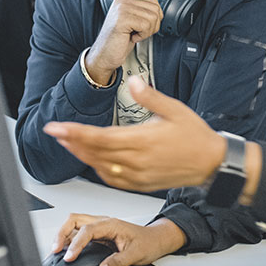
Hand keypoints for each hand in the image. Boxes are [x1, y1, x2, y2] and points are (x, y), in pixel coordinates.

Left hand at [43, 76, 225, 191]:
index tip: (57, 127)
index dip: (75, 132)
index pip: (99, 137)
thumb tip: (134, 81)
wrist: (211, 163)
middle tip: (54, 132)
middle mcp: (137, 161)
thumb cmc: (195, 136)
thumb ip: (150, 96)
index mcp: (142, 140)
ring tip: (68, 143)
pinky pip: (112, 179)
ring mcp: (138, 175)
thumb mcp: (175, 109)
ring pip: (100, 166)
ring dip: (82, 155)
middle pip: (94, 152)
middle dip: (71, 141)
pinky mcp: (141, 184)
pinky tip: (91, 160)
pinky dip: (98, 168)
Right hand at [52, 214, 186, 265]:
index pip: (87, 230)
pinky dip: (69, 238)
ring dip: (63, 234)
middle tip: (55, 250)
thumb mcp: (136, 254)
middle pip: (74, 220)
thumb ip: (118, 262)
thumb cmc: (148, 242)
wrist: (155, 239)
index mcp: (111, 224)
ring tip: (57, 250)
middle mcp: (103, 222)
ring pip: (74, 223)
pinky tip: (67, 248)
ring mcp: (100, 226)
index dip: (75, 244)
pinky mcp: (98, 233)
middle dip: (61, 233)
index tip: (69, 257)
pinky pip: (79, 231)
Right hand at [86, 0, 162, 84]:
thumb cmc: (119, 41)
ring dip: (147, 31)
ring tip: (134, 34)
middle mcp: (122, 0)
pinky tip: (131, 37)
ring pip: (152, 17)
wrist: (104, 55)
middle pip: (155, 9)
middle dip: (152, 25)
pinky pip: (146, 26)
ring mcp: (122, 8)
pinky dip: (142, 36)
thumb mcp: (133, 22)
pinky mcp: (122, 19)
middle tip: (139, 33)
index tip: (142, 27)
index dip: (154, 18)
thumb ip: (143, 12)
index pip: (153, 1)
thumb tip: (159, 11)